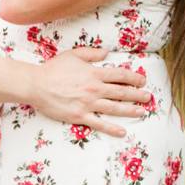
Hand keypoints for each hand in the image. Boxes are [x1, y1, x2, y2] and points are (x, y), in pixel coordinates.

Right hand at [26, 46, 150, 135]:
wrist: (36, 85)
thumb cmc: (53, 69)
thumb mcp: (73, 54)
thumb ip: (91, 53)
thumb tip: (107, 53)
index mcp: (94, 73)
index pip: (120, 75)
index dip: (134, 77)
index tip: (142, 80)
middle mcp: (94, 89)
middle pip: (121, 92)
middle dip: (137, 95)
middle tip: (148, 97)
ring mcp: (88, 104)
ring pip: (115, 108)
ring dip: (130, 110)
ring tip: (142, 112)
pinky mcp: (80, 116)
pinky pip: (99, 124)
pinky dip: (112, 129)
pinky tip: (122, 132)